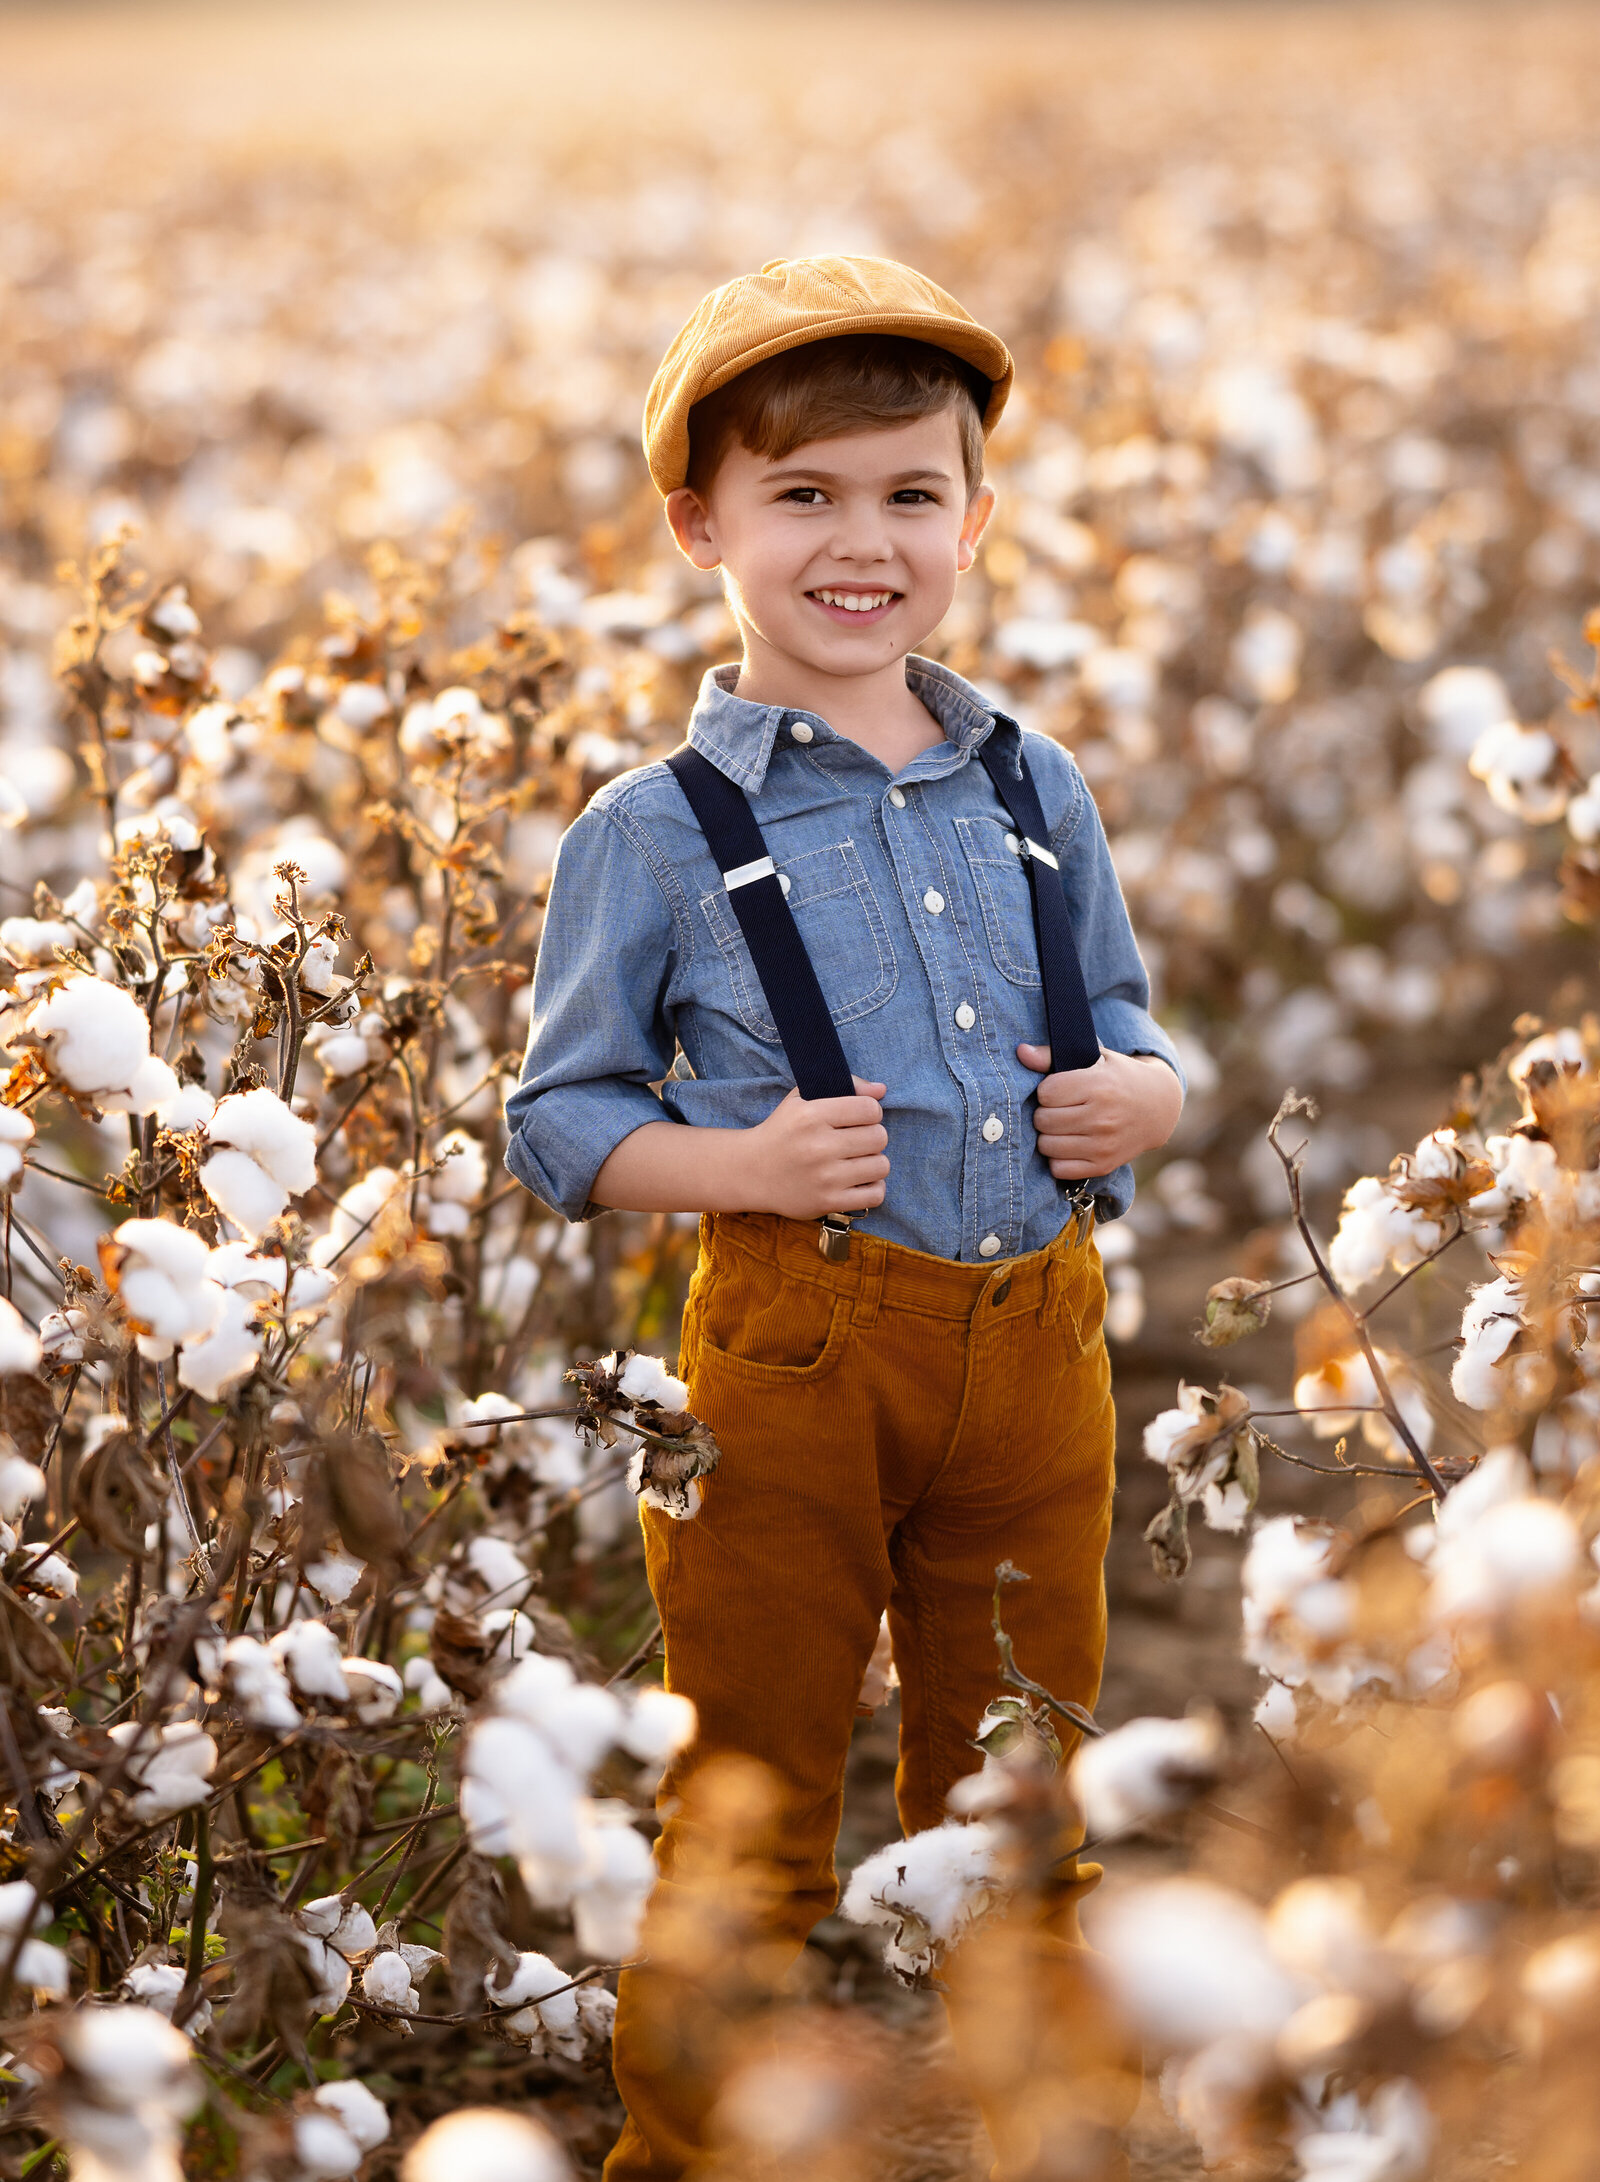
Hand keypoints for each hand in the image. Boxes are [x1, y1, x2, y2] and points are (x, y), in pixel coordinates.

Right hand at [742, 1078, 890, 1218]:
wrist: (751, 1172)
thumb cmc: (782, 1132)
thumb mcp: (802, 1100)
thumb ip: (845, 1088)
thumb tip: (881, 1089)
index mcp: (812, 1116)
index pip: (870, 1109)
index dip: (870, 1112)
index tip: (859, 1119)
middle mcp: (819, 1146)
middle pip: (879, 1137)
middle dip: (873, 1137)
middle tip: (858, 1141)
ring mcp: (824, 1177)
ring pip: (881, 1165)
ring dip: (874, 1162)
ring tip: (858, 1161)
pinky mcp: (827, 1202)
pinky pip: (875, 1195)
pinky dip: (873, 1188)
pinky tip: (860, 1181)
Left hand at [1017, 1044, 1182, 1178]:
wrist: (1158, 1107)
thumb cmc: (1118, 1078)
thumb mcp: (1094, 1058)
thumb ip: (1053, 1055)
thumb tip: (1021, 1052)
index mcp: (1099, 1086)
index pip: (1046, 1093)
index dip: (1047, 1090)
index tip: (1059, 1089)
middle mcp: (1102, 1117)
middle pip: (1043, 1120)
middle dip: (1045, 1113)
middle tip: (1059, 1109)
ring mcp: (1103, 1144)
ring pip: (1047, 1146)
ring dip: (1049, 1136)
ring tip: (1062, 1126)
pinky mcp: (1103, 1165)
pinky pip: (1059, 1169)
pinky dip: (1058, 1158)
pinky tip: (1069, 1145)